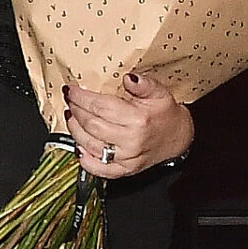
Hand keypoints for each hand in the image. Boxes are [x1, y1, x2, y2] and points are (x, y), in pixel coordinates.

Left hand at [65, 71, 193, 179]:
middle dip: (75, 110)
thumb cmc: (165, 114)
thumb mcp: (159, 92)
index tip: (71, 90)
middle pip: (92, 125)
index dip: (81, 97)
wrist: (178, 138)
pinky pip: (99, 169)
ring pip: (90, 145)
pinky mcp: (124, 171)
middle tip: (69, 100)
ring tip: (71, 116)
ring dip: (75, 130)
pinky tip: (78, 146)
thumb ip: (143, 84)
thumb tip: (128, 77)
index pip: (100, 107)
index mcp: (138, 119)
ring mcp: (126, 158)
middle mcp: (131, 141)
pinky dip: (85, 160)